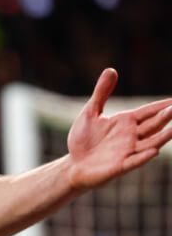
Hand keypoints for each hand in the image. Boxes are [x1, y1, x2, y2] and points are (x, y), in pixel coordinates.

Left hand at [67, 68, 171, 189]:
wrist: (73, 165)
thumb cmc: (83, 139)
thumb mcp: (90, 112)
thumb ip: (101, 93)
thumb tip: (111, 69)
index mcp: (127, 121)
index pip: (150, 111)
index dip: (164, 105)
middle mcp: (132, 135)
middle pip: (154, 124)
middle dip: (167, 116)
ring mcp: (128, 151)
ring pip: (150, 142)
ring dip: (163, 136)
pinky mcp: (119, 166)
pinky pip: (134, 161)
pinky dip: (143, 156)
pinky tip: (152, 151)